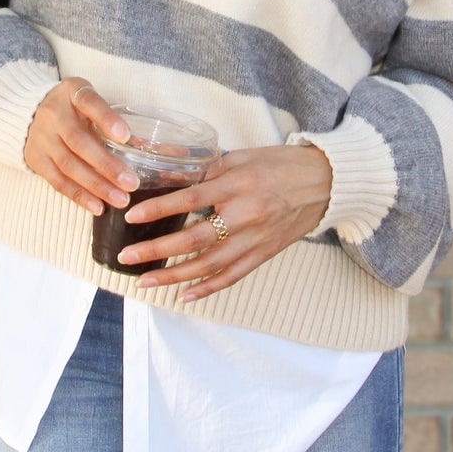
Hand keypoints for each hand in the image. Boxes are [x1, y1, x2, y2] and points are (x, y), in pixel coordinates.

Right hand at [23, 80, 137, 217]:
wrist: (29, 112)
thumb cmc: (72, 107)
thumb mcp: (89, 100)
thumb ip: (110, 118)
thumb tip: (142, 145)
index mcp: (71, 92)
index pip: (89, 103)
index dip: (107, 120)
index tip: (126, 137)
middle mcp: (52, 114)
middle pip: (79, 142)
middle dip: (107, 165)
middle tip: (131, 183)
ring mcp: (41, 138)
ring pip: (69, 166)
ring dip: (96, 186)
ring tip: (120, 199)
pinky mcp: (35, 159)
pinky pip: (58, 181)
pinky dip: (79, 196)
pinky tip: (98, 207)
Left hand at [116, 143, 332, 303]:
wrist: (325, 182)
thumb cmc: (280, 165)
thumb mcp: (242, 156)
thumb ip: (207, 169)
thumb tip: (171, 177)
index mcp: (237, 185)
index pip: (190, 199)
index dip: (160, 209)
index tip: (131, 217)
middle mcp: (245, 214)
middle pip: (194, 239)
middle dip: (156, 250)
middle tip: (127, 258)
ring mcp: (255, 238)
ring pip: (209, 264)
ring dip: (174, 276)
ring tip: (145, 281)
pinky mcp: (264, 253)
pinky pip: (232, 275)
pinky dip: (208, 288)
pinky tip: (184, 295)